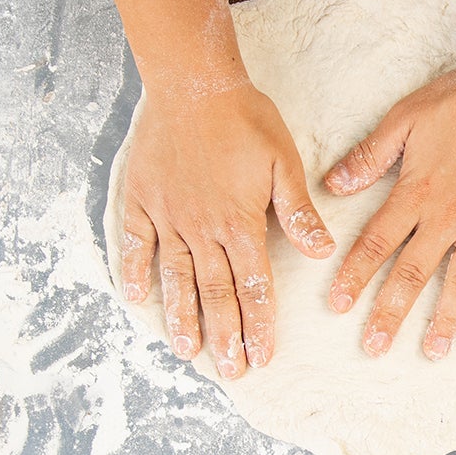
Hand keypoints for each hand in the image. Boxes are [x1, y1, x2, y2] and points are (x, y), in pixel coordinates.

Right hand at [116, 80, 334, 376]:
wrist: (192, 82)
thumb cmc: (244, 119)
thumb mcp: (283, 161)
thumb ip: (298, 211)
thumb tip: (322, 252)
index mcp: (240, 223)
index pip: (252, 286)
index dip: (259, 324)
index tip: (263, 357)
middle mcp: (202, 229)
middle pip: (215, 294)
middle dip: (224, 336)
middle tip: (230, 372)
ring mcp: (168, 217)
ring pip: (176, 278)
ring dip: (181, 317)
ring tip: (186, 352)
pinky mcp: (142, 200)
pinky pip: (135, 244)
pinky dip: (134, 272)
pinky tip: (135, 299)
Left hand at [322, 63, 455, 359]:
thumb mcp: (402, 120)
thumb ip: (368, 157)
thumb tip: (332, 185)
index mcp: (415, 194)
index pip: (376, 244)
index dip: (354, 277)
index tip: (337, 306)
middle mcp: (448, 217)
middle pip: (413, 275)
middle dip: (390, 314)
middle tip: (374, 349)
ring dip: (447, 319)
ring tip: (434, 351)